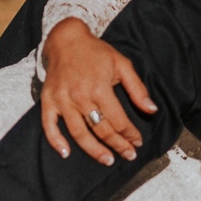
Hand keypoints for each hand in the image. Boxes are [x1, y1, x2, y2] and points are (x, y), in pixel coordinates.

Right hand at [39, 18, 157, 165]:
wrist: (66, 39)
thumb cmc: (96, 52)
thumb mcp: (122, 64)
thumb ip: (137, 88)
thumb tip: (152, 110)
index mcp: (99, 87)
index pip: (118, 120)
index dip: (130, 134)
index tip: (138, 141)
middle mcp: (80, 96)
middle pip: (101, 129)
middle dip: (118, 145)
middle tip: (128, 155)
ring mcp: (62, 100)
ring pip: (79, 133)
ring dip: (94, 150)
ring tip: (107, 160)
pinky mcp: (48, 100)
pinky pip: (49, 125)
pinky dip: (56, 141)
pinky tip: (66, 153)